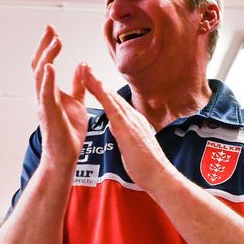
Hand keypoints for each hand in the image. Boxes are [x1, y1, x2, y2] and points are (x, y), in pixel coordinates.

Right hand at [31, 25, 88, 166]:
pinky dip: (47, 80)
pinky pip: (45, 94)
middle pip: (39, 64)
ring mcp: (43, 103)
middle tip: (51, 29)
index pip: (45, 63)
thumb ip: (78, 85)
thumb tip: (82, 66)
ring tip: (55, 41)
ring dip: (47, 57)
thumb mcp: (77, 102)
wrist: (65, 154)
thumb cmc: (69, 131)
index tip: (53, 30)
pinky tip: (51, 67)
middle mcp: (42, 94)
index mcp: (49, 91)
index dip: (48, 47)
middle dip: (44, 46)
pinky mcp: (48, 114)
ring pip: (40, 75)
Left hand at [82, 67, 177, 190]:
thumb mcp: (134, 150)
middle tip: (85, 68)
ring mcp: (131, 120)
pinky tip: (92, 84)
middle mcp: (133, 117)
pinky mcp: (126, 126)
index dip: (104, 92)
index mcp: (134, 123)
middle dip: (98, 81)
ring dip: (96, 82)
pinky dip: (101, 93)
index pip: (116, 104)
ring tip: (84, 70)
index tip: (94, 83)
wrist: (159, 175)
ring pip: (110, 97)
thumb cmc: (147, 168)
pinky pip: (111, 105)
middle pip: (112, 96)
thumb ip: (127, 139)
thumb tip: (121, 135)